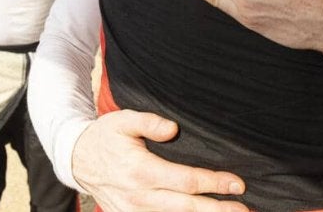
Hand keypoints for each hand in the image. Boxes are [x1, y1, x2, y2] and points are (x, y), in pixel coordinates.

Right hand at [72, 110, 247, 211]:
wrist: (77, 160)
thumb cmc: (105, 136)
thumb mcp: (123, 120)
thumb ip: (148, 122)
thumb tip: (172, 128)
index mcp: (141, 171)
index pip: (185, 181)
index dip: (213, 183)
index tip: (237, 183)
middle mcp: (140, 197)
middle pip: (186, 208)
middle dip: (217, 210)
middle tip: (245, 209)